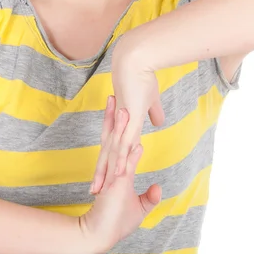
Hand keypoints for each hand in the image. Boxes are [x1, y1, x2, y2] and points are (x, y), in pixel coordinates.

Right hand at [80, 95, 161, 253]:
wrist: (100, 236)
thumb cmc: (117, 223)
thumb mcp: (139, 208)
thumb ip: (149, 196)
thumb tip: (158, 187)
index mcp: (115, 168)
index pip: (114, 140)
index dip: (115, 123)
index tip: (117, 105)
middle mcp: (112, 168)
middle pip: (111, 137)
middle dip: (112, 117)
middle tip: (112, 95)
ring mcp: (113, 176)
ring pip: (117, 147)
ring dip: (120, 129)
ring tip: (121, 109)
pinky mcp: (117, 187)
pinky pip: (125, 167)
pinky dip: (130, 155)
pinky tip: (137, 143)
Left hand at [90, 50, 164, 194]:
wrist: (136, 61)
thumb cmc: (143, 77)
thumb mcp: (150, 100)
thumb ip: (153, 113)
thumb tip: (159, 123)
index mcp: (121, 122)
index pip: (113, 146)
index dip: (108, 162)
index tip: (104, 177)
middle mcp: (117, 124)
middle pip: (107, 153)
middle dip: (101, 173)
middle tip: (94, 191)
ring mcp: (121, 123)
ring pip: (111, 152)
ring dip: (106, 172)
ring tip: (99, 190)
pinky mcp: (128, 121)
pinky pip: (123, 143)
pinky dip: (120, 160)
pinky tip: (117, 174)